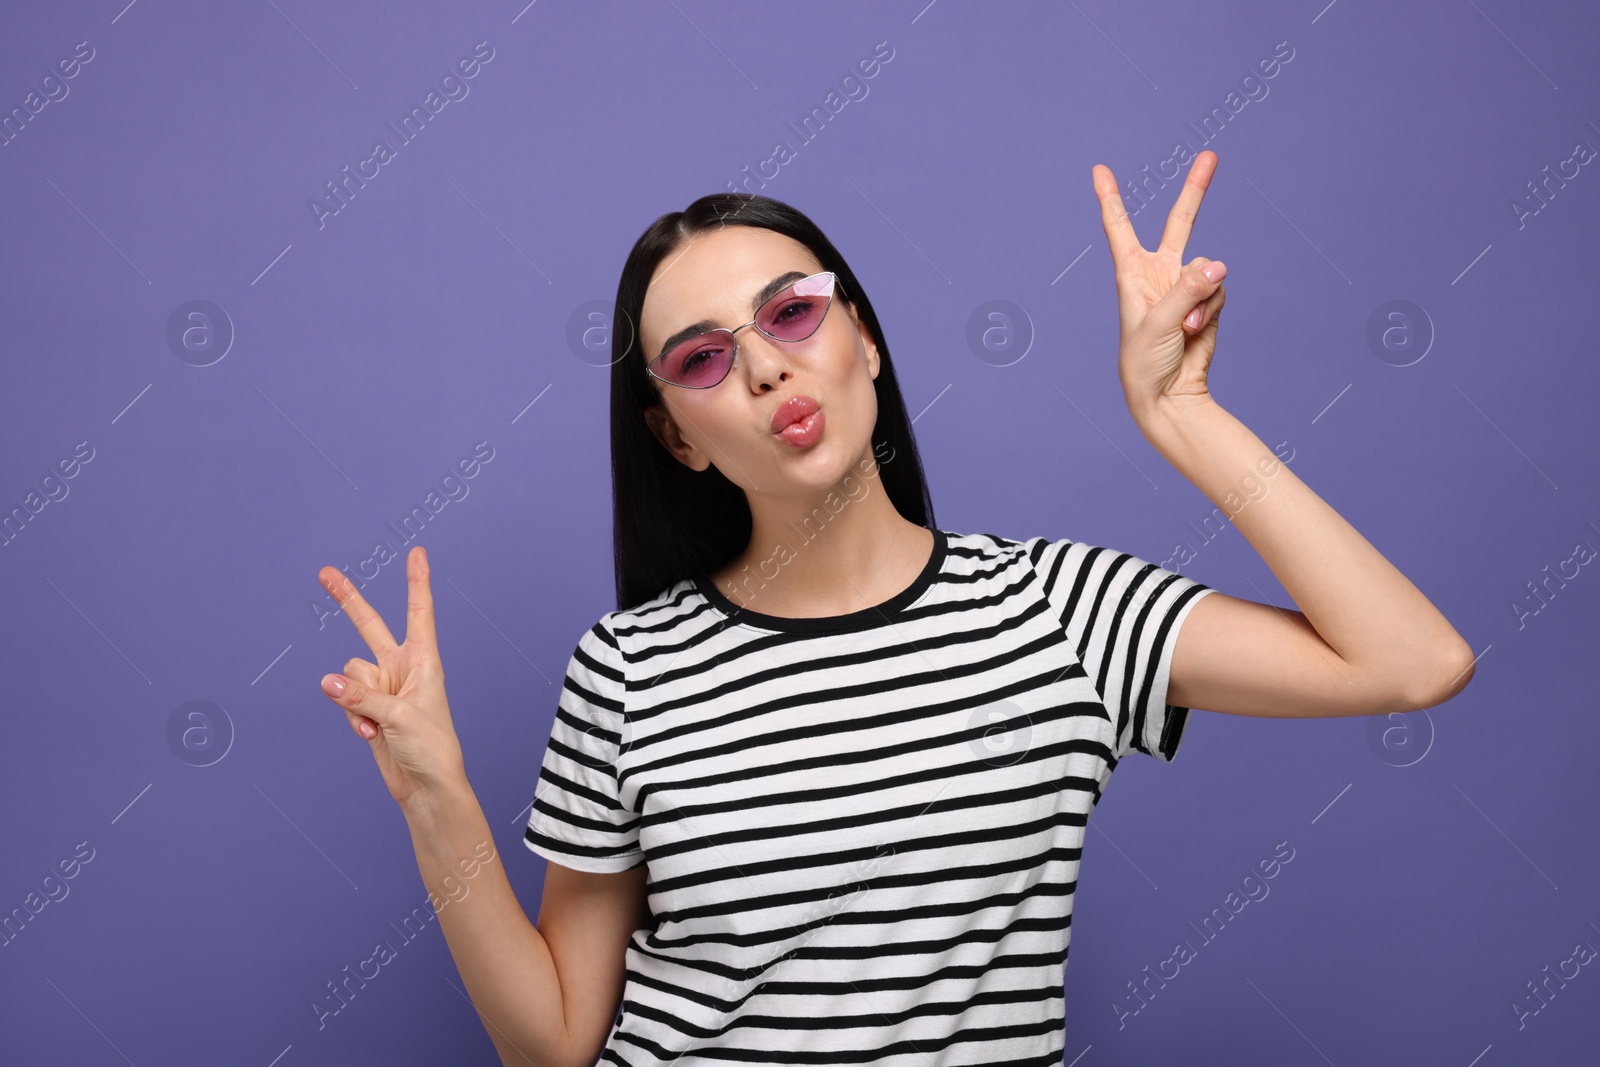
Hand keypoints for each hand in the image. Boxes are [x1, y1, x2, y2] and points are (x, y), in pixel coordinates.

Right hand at [317, 546, 465, 811]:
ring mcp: (383, 687)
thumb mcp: (399, 717)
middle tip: (324, 572)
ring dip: (356, 701)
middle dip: (347, 600)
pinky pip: (344, 699)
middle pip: (369, 626)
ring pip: (348, 675)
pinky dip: (353, 717)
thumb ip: (362, 695)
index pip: (419, 612)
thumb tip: (327, 682)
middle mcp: (402, 667)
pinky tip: (371, 735)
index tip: (417, 552)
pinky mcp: (367, 707)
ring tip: (379, 724)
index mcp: (424, 661)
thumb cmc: (432, 749)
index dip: (417, 582)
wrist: (426, 787)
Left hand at [1091, 150, 1226, 419]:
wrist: (1168, 394)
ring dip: (1201, 297)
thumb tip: (1219, 264)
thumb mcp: (1159, 323)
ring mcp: (1186, 286)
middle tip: (1211, 155)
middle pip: (1181, 223)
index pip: (1119, 228)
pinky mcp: (1207, 301)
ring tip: (1185, 326)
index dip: (1110, 198)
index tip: (1099, 170)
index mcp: (1131, 274)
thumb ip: (1188, 290)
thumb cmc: (1145, 362)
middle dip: (1196, 190)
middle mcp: (1159, 274)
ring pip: (1208, 268)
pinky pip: (1219, 288)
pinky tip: (1196, 329)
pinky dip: (1211, 309)